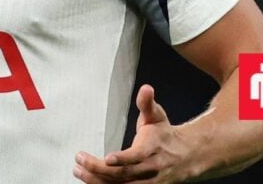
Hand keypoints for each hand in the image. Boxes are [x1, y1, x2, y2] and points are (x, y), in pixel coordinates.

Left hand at [73, 84, 193, 182]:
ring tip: (78, 171)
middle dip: (99, 169)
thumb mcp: (157, 116)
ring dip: (97, 181)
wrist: (184, 156)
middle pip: (124, 174)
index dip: (123, 159)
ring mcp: (146, 182)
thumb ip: (147, 103)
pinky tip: (89, 180)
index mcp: (153, 148)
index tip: (106, 158)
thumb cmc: (163, 134)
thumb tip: (146, 88)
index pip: (137, 156)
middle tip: (79, 160)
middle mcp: (150, 169)